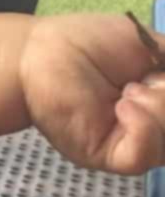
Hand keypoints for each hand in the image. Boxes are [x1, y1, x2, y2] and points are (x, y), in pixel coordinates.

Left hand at [20, 13, 164, 173]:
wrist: (43, 48)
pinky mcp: (109, 155)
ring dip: (161, 110)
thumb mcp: (148, 43)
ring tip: (130, 90)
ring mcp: (134, 143)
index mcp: (163, 102)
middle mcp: (155, 128)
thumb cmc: (90, 41)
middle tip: (148, 81)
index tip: (162, 78)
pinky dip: (144, 127)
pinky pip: (143, 155)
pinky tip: (125, 105)